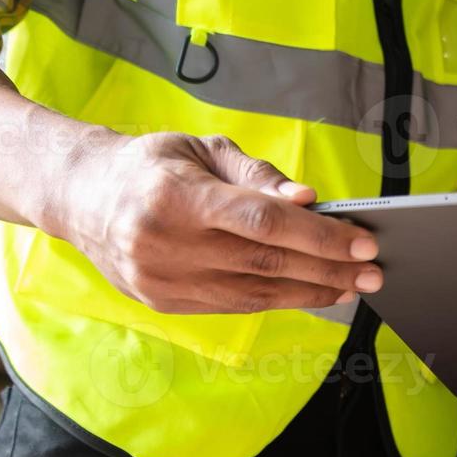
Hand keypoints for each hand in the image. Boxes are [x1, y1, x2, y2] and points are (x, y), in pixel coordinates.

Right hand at [45, 132, 381, 313]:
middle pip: (266, 263)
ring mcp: (163, 280)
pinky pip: (235, 306)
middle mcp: (166, 244)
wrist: (82, 198)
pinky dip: (280, 301)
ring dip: (313, 292)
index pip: (263, 221)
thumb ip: (258, 176)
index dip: (320, 234)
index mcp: (175, 196)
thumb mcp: (203, 150)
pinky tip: (312, 292)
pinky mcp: (165, 303)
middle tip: (374, 270)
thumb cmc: (153, 166)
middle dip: (329, 269)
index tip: (364, 240)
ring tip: (353, 285)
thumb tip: (308, 200)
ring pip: (255, 295)